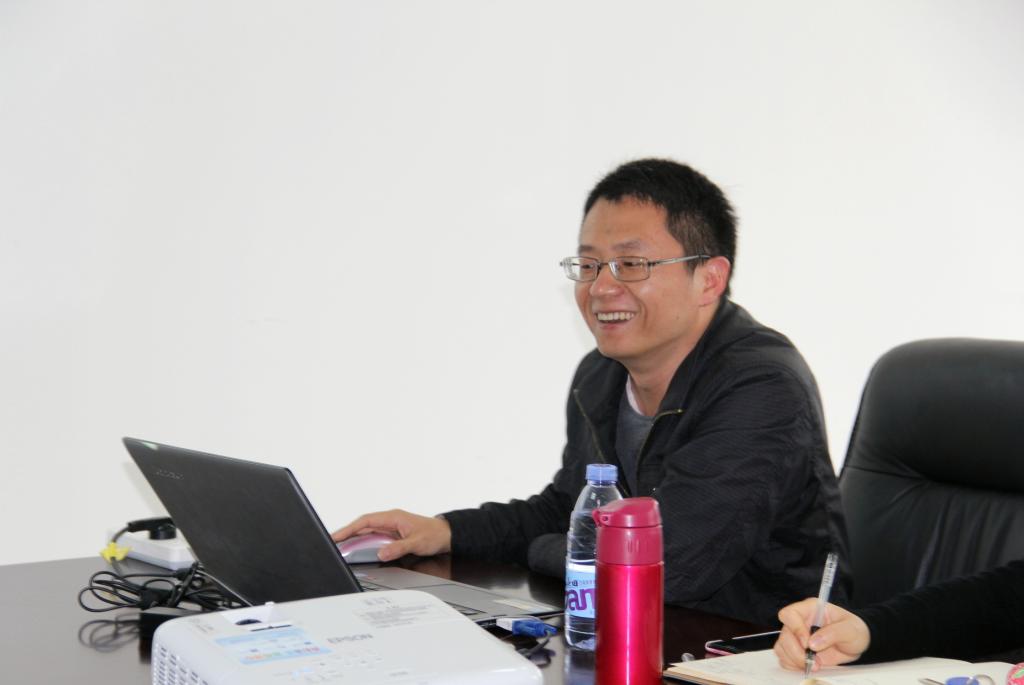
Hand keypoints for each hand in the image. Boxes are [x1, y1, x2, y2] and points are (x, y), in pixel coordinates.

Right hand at [331, 509, 451, 561]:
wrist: (445, 535)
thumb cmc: (434, 534)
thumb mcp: (417, 543)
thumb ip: (398, 548)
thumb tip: (382, 553)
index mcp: (393, 517)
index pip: (366, 521)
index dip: (349, 528)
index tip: (337, 536)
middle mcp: (389, 520)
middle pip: (362, 526)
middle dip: (346, 534)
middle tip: (332, 543)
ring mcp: (390, 527)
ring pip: (367, 531)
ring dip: (353, 538)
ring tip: (340, 547)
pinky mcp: (392, 534)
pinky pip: (373, 537)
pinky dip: (363, 542)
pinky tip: (356, 548)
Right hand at [773, 598, 870, 671]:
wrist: (857, 644)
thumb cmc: (854, 630)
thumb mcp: (850, 629)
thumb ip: (833, 633)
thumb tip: (813, 643)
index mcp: (810, 610)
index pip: (790, 614)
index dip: (795, 629)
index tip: (808, 644)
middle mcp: (799, 622)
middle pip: (784, 635)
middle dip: (796, 652)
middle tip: (813, 661)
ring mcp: (797, 636)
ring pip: (782, 647)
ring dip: (795, 660)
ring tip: (814, 665)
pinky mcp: (797, 650)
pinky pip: (785, 658)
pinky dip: (793, 665)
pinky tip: (807, 666)